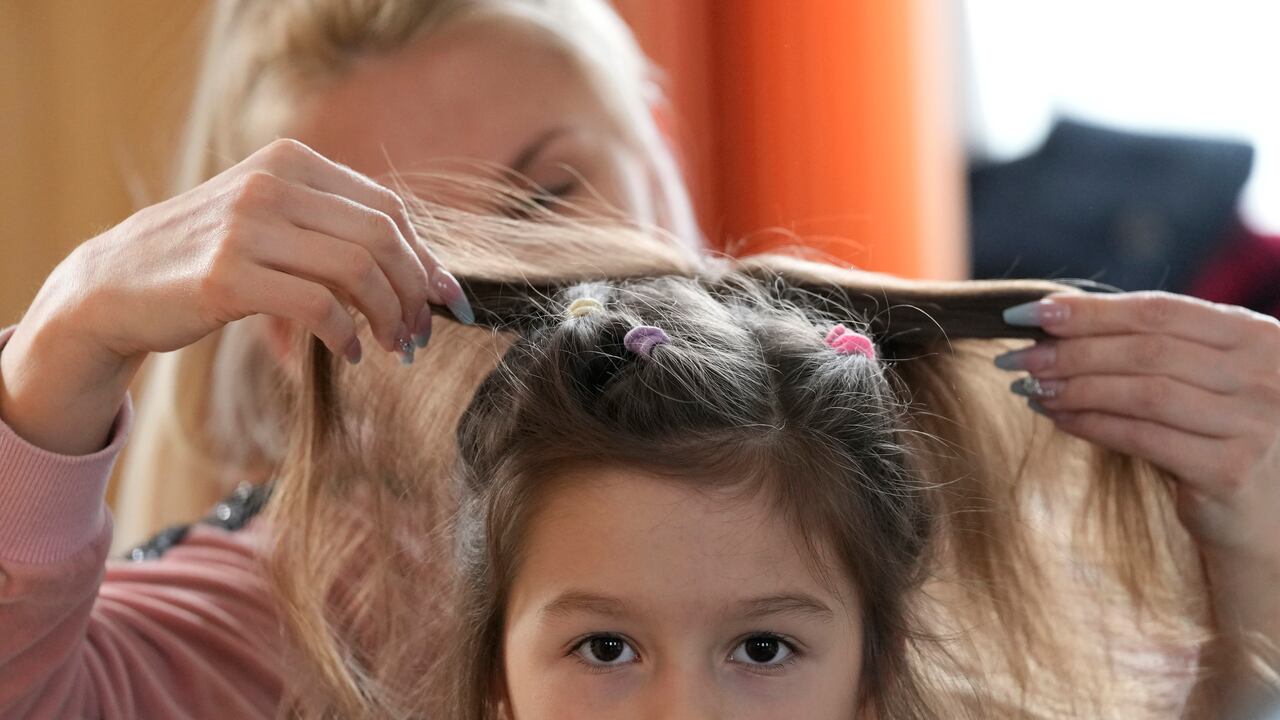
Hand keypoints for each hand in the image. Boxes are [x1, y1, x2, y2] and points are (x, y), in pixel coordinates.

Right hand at [0, 138, 472, 454]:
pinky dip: (347, 334)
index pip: (387, 208)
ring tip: (395, 347)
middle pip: (382, 238)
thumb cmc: (207, 259)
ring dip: (390, 316)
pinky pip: (317, 306)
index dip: (424, 258)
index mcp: (291, 162)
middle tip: (420, 335)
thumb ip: (334, 232)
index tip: (446, 301)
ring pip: (358, 269)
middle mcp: (271, 183)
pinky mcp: (225, 275)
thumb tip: (424, 274)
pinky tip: (352, 352)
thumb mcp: (271, 223)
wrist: (113, 284)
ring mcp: (246, 226)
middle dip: (413, 291)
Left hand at [995, 291, 1278, 559]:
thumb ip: (1152, 346)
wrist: (1263, 518)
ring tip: (1030, 387)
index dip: (1091, 310)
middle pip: (1147, 349)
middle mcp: (1266, 374)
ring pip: (1142, 392)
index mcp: (1257, 335)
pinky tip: (1057, 419)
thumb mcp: (1202, 379)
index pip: (1160, 310)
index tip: (1031, 312)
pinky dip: (1091, 425)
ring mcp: (1255, 423)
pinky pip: (1142, 438)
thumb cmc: (1216, 436)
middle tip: (1017, 356)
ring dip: (1075, 387)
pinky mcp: (1232, 470)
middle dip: (1071, 350)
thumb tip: (1055, 317)